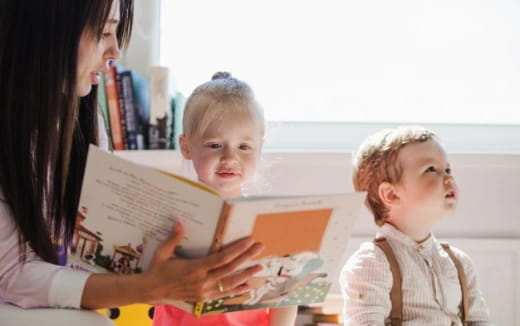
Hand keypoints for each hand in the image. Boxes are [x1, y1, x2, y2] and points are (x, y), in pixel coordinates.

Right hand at [140, 223, 263, 303]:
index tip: (249, 240)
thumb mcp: (163, 252)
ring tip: (259, 267)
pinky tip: (248, 285)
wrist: (151, 291)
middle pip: (230, 269)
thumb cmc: (158, 269)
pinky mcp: (204, 298)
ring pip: (230, 283)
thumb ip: (173, 238)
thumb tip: (179, 222)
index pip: (221, 259)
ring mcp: (204, 291)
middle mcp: (202, 281)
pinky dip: (237, 290)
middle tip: (260, 247)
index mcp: (194, 268)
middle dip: (247, 257)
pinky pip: (224, 294)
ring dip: (246, 274)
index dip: (237, 250)